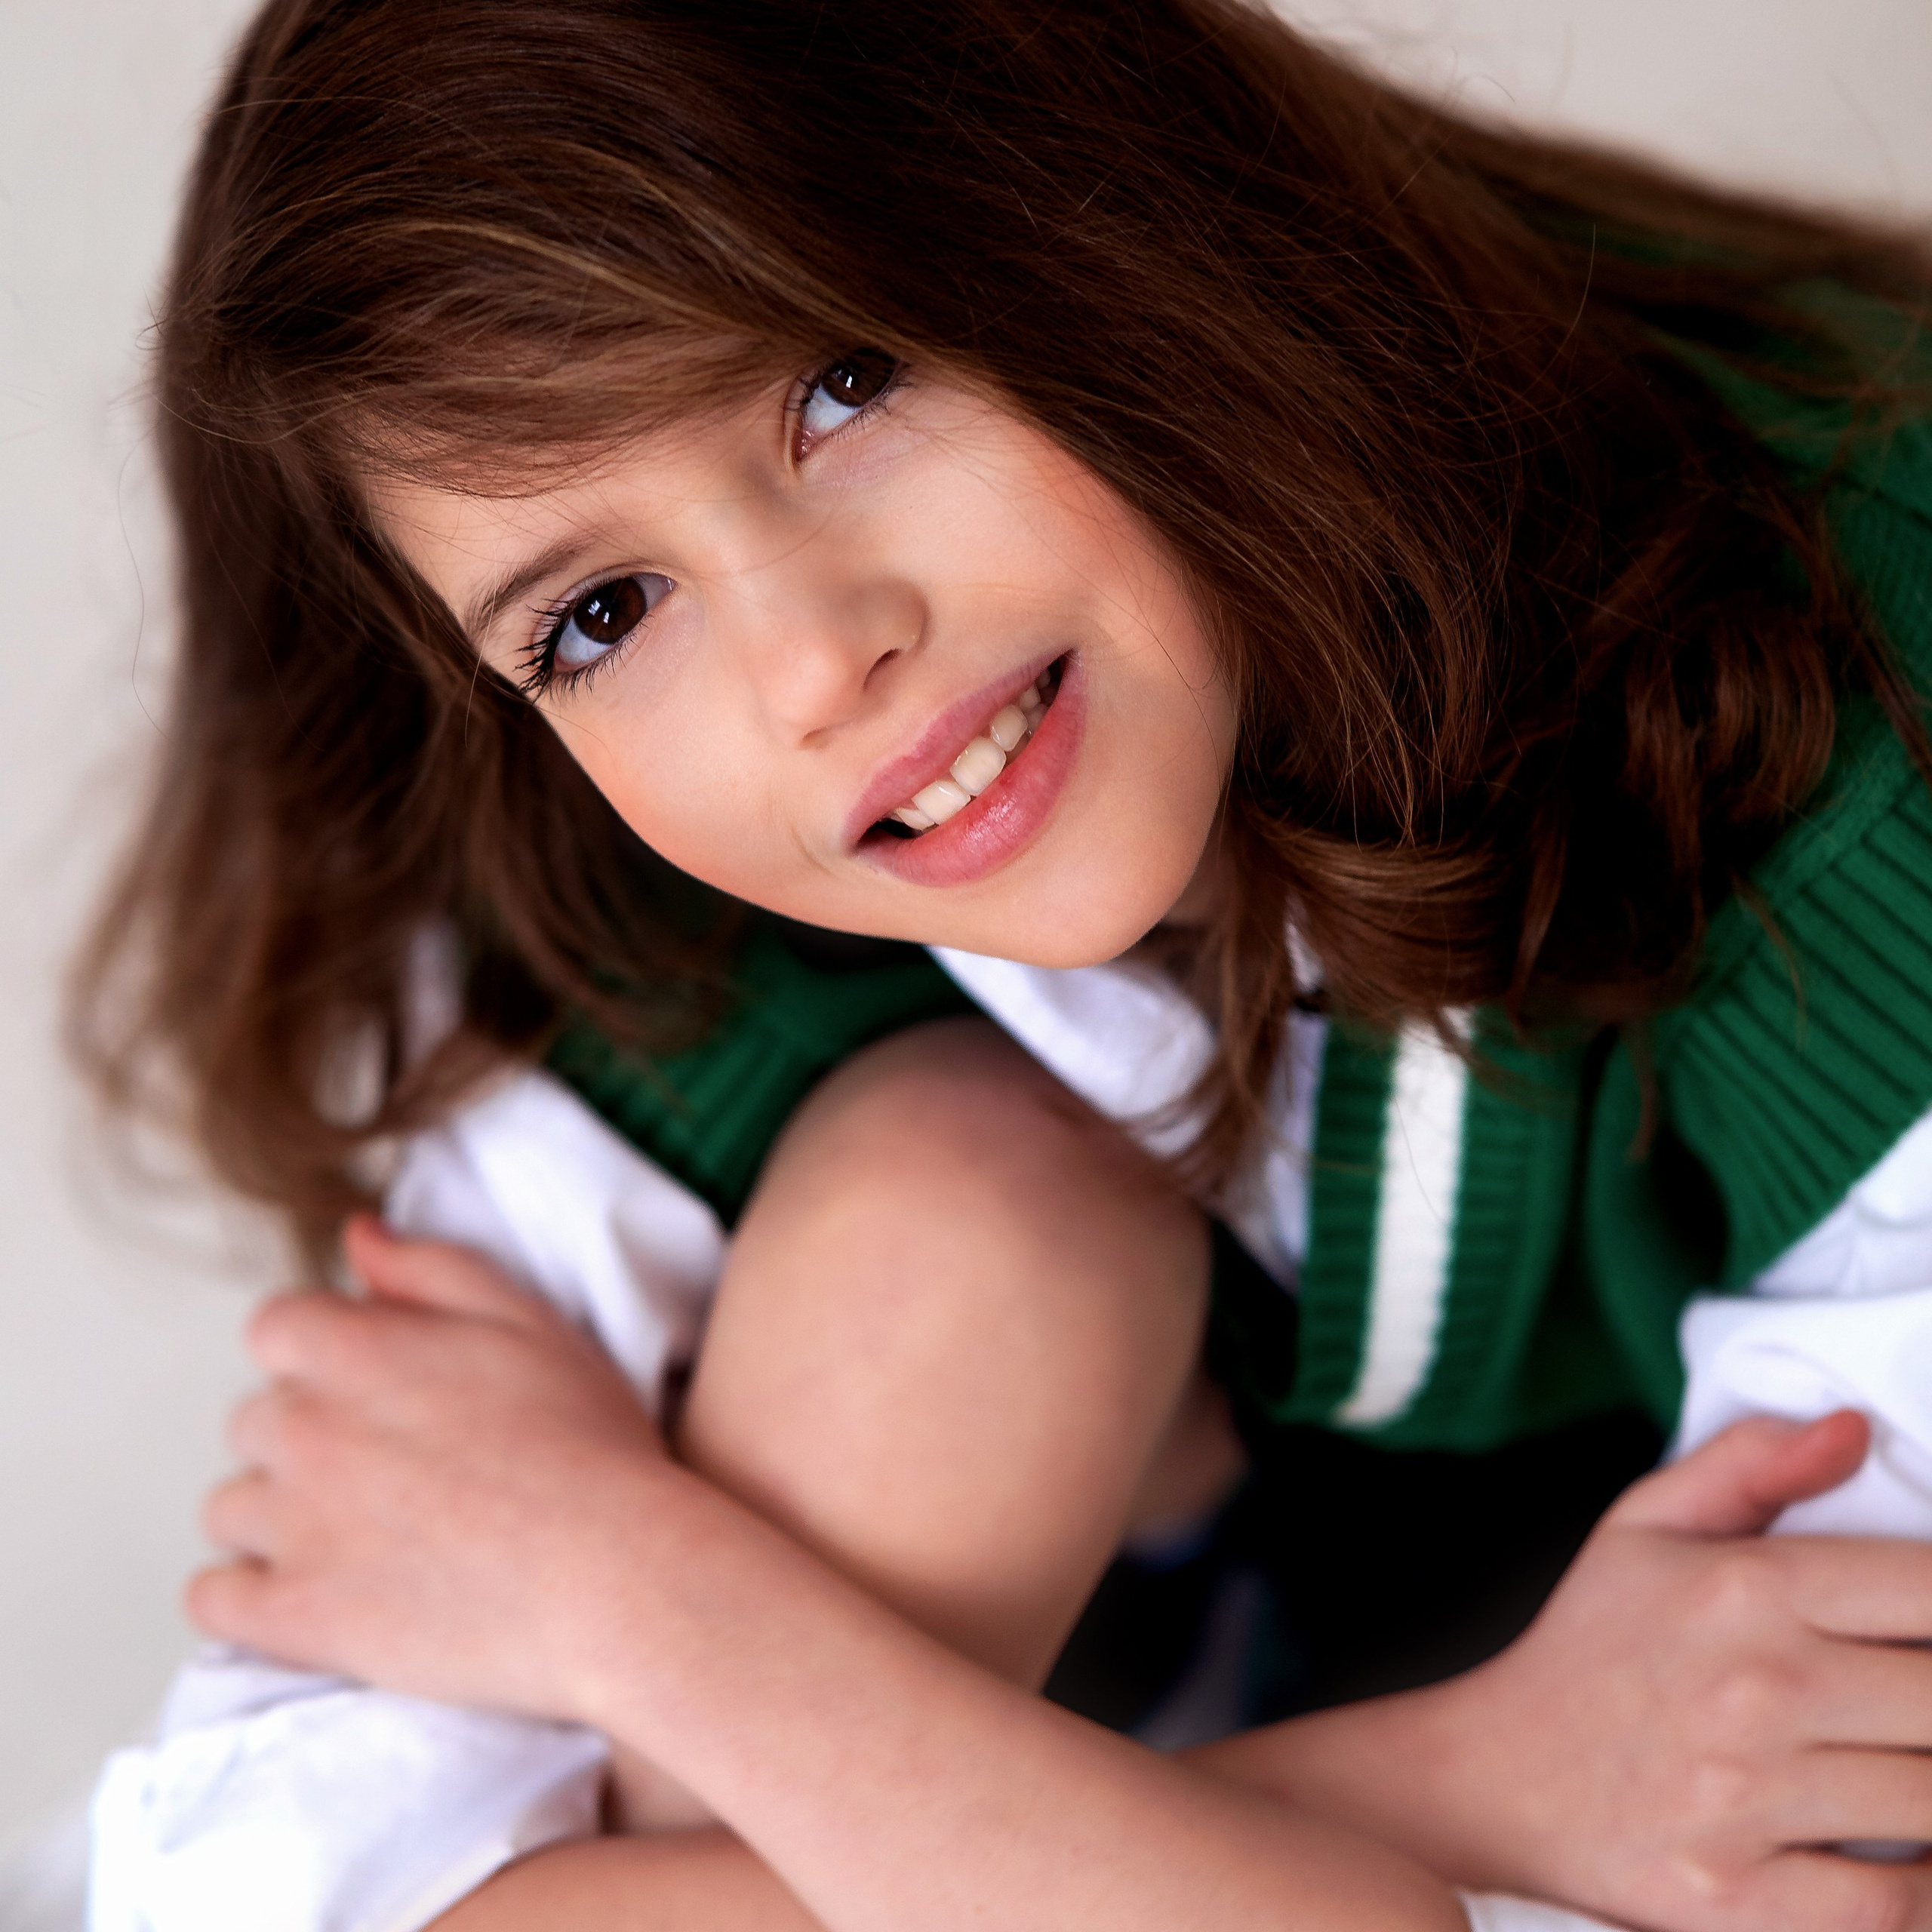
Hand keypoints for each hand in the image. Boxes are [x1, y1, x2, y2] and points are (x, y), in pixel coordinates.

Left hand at [191, 1215, 671, 1718]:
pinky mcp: (294, 1619)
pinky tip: (309, 1590)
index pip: (274, 1328)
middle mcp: (307, 1432)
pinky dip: (245, 1595)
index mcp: (357, 1353)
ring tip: (361, 1533)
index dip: (322, 1351)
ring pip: (231, 1508)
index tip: (373, 1386)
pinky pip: (214, 1599)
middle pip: (255, 1419)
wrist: (613, 1577)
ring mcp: (293, 1529)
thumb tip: (357, 1237)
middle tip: (390, 1464)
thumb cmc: (588, 1446)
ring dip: (277, 1515)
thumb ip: (430, 1269)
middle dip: (308, 1432)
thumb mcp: (528, 1322)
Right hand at [1422, 1412, 1931, 1931]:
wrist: (1495, 1780)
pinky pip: (1897, 1908)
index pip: (1930, 1585)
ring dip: (1930, 1785)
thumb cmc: (1588, 1648)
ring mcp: (1746, 1800)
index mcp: (1739, 1587)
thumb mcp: (1643, 1526)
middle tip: (1905, 1698)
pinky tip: (1901, 1849)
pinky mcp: (1739, 1901)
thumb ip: (1749, 1464)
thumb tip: (1852, 1430)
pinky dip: (1922, 1890)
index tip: (1925, 1626)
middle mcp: (1751, 1689)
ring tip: (1894, 1756)